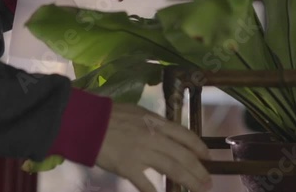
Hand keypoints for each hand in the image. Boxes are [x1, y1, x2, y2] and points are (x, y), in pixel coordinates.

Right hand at [96, 103, 212, 191]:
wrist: (87, 121)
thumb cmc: (110, 114)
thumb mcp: (138, 112)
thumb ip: (154, 124)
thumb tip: (168, 134)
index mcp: (157, 123)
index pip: (185, 136)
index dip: (200, 147)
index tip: (208, 157)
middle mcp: (154, 138)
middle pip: (183, 156)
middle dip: (199, 170)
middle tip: (208, 182)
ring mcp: (142, 153)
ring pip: (172, 169)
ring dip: (188, 181)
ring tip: (199, 189)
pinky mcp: (127, 166)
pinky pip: (145, 183)